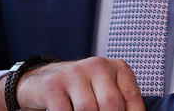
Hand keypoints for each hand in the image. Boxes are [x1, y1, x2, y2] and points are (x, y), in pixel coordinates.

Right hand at [0, 57, 144, 110]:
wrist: (42, 80)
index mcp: (116, 68)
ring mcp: (74, 74)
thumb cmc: (81, 90)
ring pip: (88, 109)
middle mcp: (97, 66)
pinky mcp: (54, 86)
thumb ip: (119, 103)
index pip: (132, 98)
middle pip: (111, 103)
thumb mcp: (104, 90)